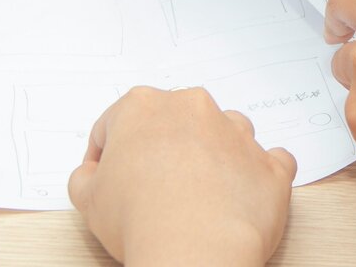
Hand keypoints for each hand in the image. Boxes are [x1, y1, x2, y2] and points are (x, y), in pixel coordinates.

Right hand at [68, 87, 295, 264]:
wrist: (195, 249)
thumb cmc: (139, 219)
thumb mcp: (86, 199)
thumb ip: (85, 177)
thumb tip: (92, 175)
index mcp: (144, 107)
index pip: (117, 123)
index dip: (107, 155)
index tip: (108, 177)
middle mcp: (194, 109)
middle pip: (175, 122)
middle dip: (163, 149)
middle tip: (151, 188)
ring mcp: (238, 134)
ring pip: (225, 133)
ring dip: (212, 157)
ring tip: (198, 196)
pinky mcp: (270, 163)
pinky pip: (269, 161)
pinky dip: (257, 176)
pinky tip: (240, 197)